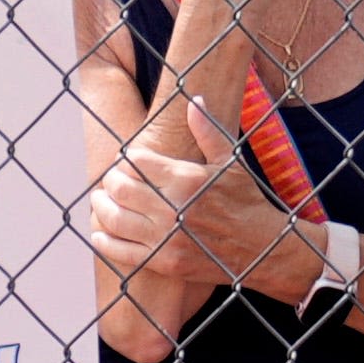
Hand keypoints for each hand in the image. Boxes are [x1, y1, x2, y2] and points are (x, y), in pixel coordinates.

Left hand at [77, 132, 301, 303]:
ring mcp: (168, 239)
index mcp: (186, 179)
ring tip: (100, 201)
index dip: (127, 159)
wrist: (263, 249)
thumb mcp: (232, 162)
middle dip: (110, 181)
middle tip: (110, 180)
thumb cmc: (248, 201)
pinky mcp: (165, 263)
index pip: (136, 161)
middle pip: (120, 188)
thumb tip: (194, 99)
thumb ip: (208, 130)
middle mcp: (173, 208)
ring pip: (115, 219)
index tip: (127, 161)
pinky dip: (104, 241)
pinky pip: (122, 252)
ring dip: (101, 207)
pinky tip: (99, 232)